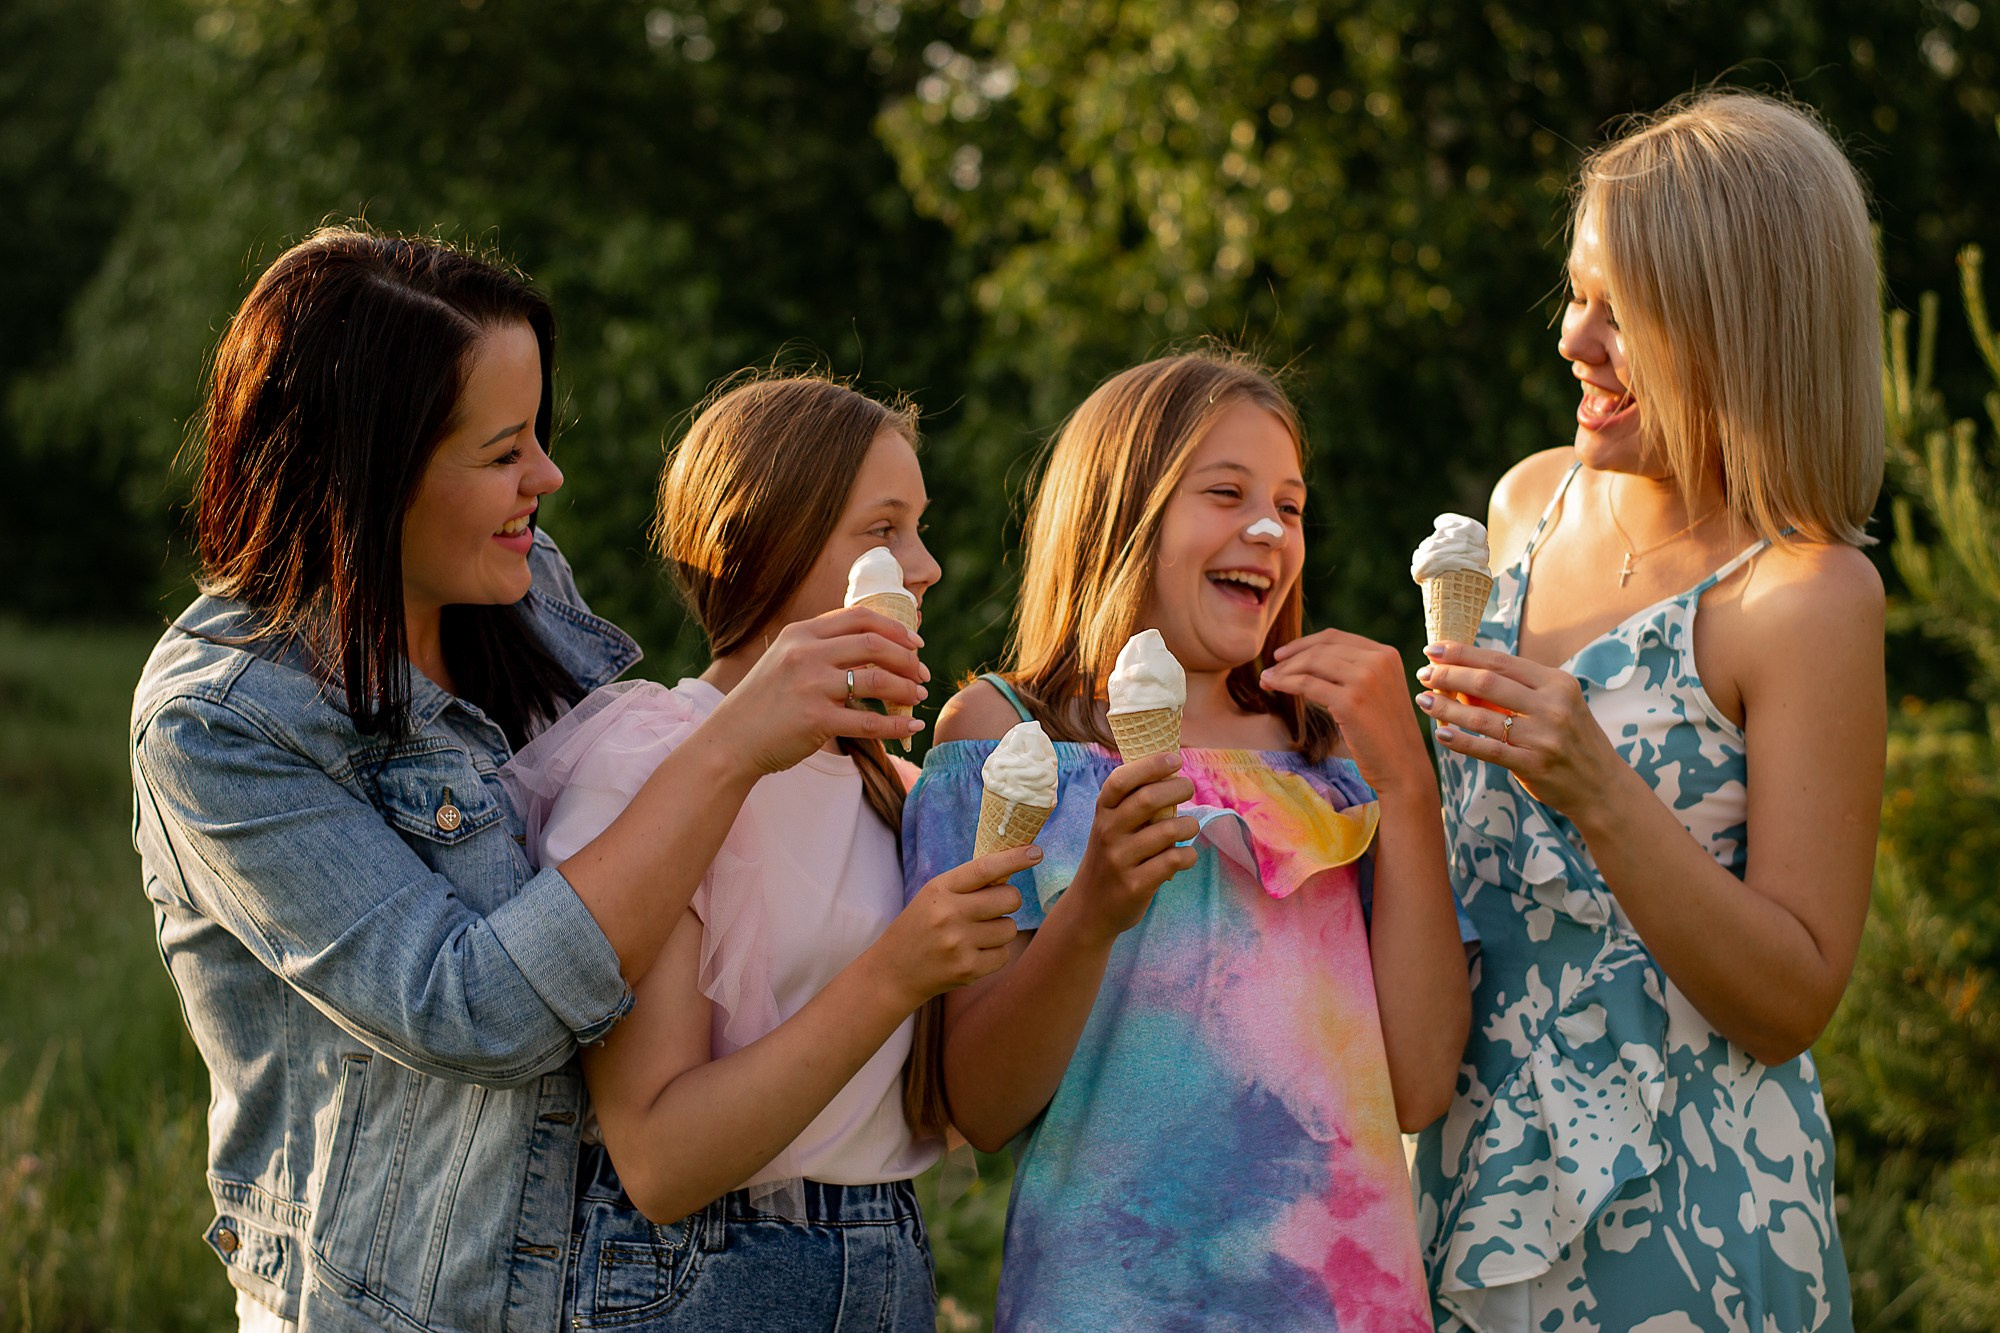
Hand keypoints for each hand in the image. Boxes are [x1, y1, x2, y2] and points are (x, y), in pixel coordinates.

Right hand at [706, 605, 929, 774]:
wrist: (730, 740)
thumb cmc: (764, 702)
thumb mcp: (785, 660)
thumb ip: (821, 647)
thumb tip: (872, 645)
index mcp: (801, 634)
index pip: (860, 618)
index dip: (895, 628)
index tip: (915, 643)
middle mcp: (806, 654)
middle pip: (874, 644)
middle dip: (907, 658)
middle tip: (922, 673)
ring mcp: (811, 686)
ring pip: (877, 681)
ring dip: (906, 689)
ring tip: (919, 697)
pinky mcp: (815, 720)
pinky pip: (869, 722)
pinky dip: (897, 725)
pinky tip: (912, 727)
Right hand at [871, 845, 1034, 1008]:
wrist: (894, 972)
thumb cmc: (921, 926)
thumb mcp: (934, 896)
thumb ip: (968, 884)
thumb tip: (1012, 868)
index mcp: (940, 889)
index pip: (985, 868)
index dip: (1014, 858)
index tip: (1036, 852)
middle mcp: (949, 914)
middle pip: (1009, 898)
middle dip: (1008, 900)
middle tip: (992, 907)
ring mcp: (959, 944)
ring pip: (1010, 928)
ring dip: (1000, 930)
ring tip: (975, 935)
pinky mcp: (968, 970)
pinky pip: (1004, 954)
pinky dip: (995, 953)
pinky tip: (973, 953)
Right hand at [1065, 752, 1197, 943]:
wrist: (1089, 908)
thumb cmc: (1111, 856)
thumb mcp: (1111, 826)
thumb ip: (1134, 803)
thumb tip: (1174, 773)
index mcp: (1103, 812)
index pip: (1122, 779)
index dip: (1151, 765)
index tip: (1175, 759)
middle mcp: (1107, 832)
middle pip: (1148, 799)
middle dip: (1177, 788)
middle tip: (1188, 788)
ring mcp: (1119, 860)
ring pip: (1167, 831)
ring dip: (1189, 825)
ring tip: (1190, 827)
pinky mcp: (1135, 885)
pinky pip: (1173, 861)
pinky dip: (1188, 855)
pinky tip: (1185, 856)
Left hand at [1262, 628, 1433, 796]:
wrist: (1404, 768)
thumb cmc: (1386, 735)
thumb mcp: (1377, 692)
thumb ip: (1356, 671)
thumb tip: (1310, 660)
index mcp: (1386, 654)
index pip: (1335, 638)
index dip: (1304, 643)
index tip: (1283, 655)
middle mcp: (1378, 661)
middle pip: (1320, 649)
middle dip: (1289, 658)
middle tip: (1270, 670)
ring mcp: (1365, 680)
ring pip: (1311, 663)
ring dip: (1283, 670)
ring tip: (1266, 680)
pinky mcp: (1350, 702)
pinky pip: (1306, 684)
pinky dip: (1284, 683)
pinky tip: (1272, 687)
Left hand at [1415, 643, 1625, 811]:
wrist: (1601, 785)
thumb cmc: (1570, 737)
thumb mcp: (1555, 704)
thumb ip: (1516, 689)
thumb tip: (1461, 673)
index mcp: (1557, 683)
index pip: (1501, 661)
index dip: (1463, 653)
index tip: (1434, 648)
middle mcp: (1553, 706)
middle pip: (1488, 683)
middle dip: (1449, 675)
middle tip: (1423, 673)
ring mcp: (1544, 737)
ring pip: (1483, 717)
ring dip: (1447, 707)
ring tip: (1423, 700)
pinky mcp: (1534, 765)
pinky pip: (1489, 750)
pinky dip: (1462, 741)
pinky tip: (1441, 733)